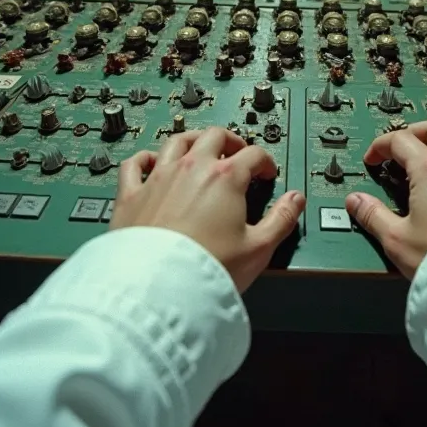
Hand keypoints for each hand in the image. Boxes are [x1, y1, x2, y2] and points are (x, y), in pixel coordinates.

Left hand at [110, 127, 305, 292]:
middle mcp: (191, 168)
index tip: (266, 174)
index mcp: (225, 177)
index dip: (265, 162)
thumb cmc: (207, 269)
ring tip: (201, 147)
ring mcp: (158, 178)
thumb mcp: (259, 249)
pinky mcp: (130, 195)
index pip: (252, 154)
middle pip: (214, 136)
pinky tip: (150, 161)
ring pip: (176, 141)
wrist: (158, 290)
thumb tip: (296, 200)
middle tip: (238, 153)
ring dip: (193, 139)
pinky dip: (144, 158)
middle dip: (232, 141)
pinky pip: (134, 164)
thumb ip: (282, 219)